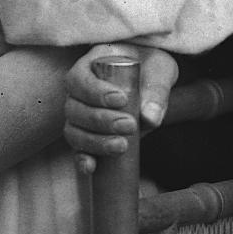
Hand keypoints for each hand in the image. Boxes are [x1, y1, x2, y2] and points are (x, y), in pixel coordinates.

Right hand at [65, 43, 177, 165]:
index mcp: (88, 67)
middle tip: (130, 125)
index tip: (121, 99)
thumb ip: (156, 89)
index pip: (79, 80)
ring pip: (74, 131)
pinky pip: (77, 149)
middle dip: (100, 120)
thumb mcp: (158, 69)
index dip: (95, 92)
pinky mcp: (87, 136)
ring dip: (95, 142)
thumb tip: (150, 118)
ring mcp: (79, 116)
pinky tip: (91, 167)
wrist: (151, 78)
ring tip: (122, 145)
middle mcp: (77, 92)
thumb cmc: (151, 66)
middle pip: (74, 109)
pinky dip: (82, 159)